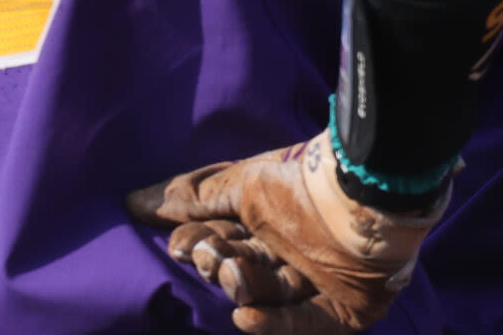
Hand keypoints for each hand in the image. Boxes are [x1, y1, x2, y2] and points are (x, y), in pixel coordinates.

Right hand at [129, 136, 444, 329]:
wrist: (367, 192)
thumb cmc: (302, 182)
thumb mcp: (243, 184)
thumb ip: (194, 197)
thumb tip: (135, 203)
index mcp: (272, 217)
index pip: (225, 240)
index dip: (201, 245)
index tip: (182, 245)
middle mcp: (296, 249)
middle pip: (244, 269)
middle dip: (222, 266)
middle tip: (216, 257)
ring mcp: (321, 280)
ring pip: (269, 295)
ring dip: (245, 287)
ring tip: (237, 273)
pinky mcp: (345, 309)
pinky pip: (305, 325)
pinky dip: (274, 324)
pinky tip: (245, 317)